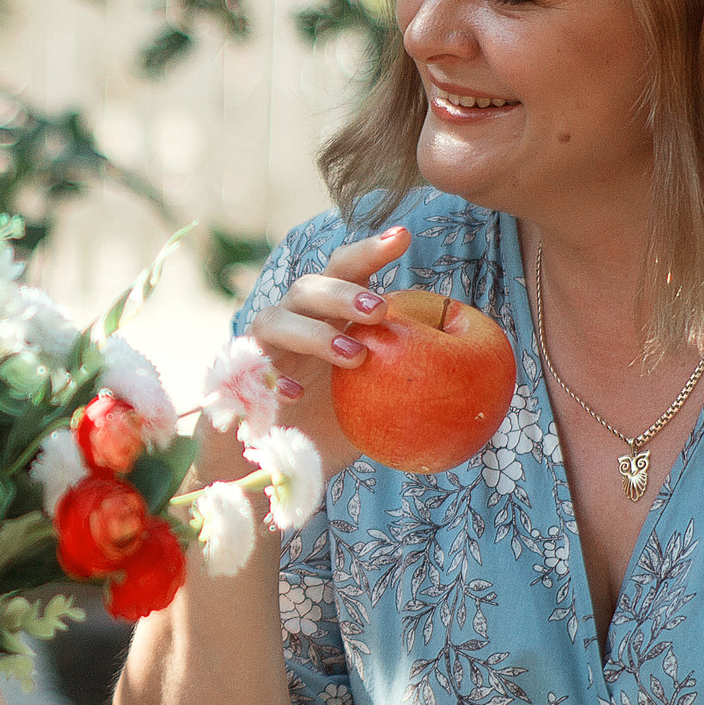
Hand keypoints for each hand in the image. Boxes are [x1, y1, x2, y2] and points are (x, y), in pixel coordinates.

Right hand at [243, 225, 412, 475]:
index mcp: (325, 320)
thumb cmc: (321, 431)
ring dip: (316, 332)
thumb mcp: (371, 409)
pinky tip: (295, 394)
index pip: (346, 274)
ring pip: (276, 318)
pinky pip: (248, 370)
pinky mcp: (231, 382)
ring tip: (354, 356)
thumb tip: (472, 387)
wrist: (257, 467)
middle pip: (309, 288)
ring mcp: (258, 351)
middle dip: (344, 292)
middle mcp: (290, 324)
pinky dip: (274, 378)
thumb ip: (405, 389)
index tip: (402, 237)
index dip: (369, 252)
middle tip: (379, 309)